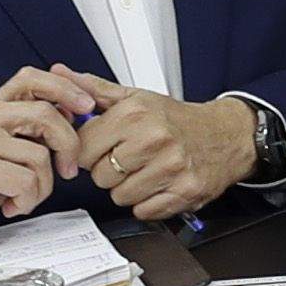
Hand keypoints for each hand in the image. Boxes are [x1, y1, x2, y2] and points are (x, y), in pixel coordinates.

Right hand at [0, 68, 94, 251]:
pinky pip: (25, 180)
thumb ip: (21, 137)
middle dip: (69, 144)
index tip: (86, 105)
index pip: (30, 79)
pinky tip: (9, 206)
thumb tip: (69, 125)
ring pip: (39, 155)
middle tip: (68, 169)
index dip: (65, 87)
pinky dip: (26, 201)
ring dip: (42, 187)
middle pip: (45, 113)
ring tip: (21, 198)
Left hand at [51, 74, 260, 223]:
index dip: (91, 150)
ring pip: (120, 196)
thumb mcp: (135, 97)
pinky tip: (158, 184)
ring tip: (146, 171)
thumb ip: (94, 89)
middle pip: (100, 176)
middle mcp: (154, 139)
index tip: (104, 146)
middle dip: (110, 171)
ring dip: (128, 188)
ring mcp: (171, 167)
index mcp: (136, 114)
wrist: (226, 134)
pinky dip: (147, 203)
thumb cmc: (177, 119)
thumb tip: (59, 73)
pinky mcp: (184, 192)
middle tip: (129, 159)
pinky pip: (144, 211)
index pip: (84, 147)